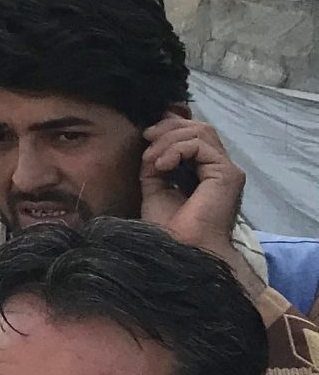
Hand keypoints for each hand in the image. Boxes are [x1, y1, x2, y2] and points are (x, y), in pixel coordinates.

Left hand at [139, 114, 257, 284]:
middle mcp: (219, 168)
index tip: (146, 135)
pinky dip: (176, 150)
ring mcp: (226, 170)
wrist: (179, 247)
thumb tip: (150, 144)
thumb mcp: (155, 187)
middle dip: (169, 128)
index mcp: (204, 171)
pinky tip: (161, 166)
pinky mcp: (228, 174)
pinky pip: (200, 146)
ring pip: (201, 133)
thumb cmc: (168, 226)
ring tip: (151, 159)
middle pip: (200, 129)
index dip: (171, 127)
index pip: (194, 135)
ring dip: (169, 140)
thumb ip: (156, 164)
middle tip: (146, 137)